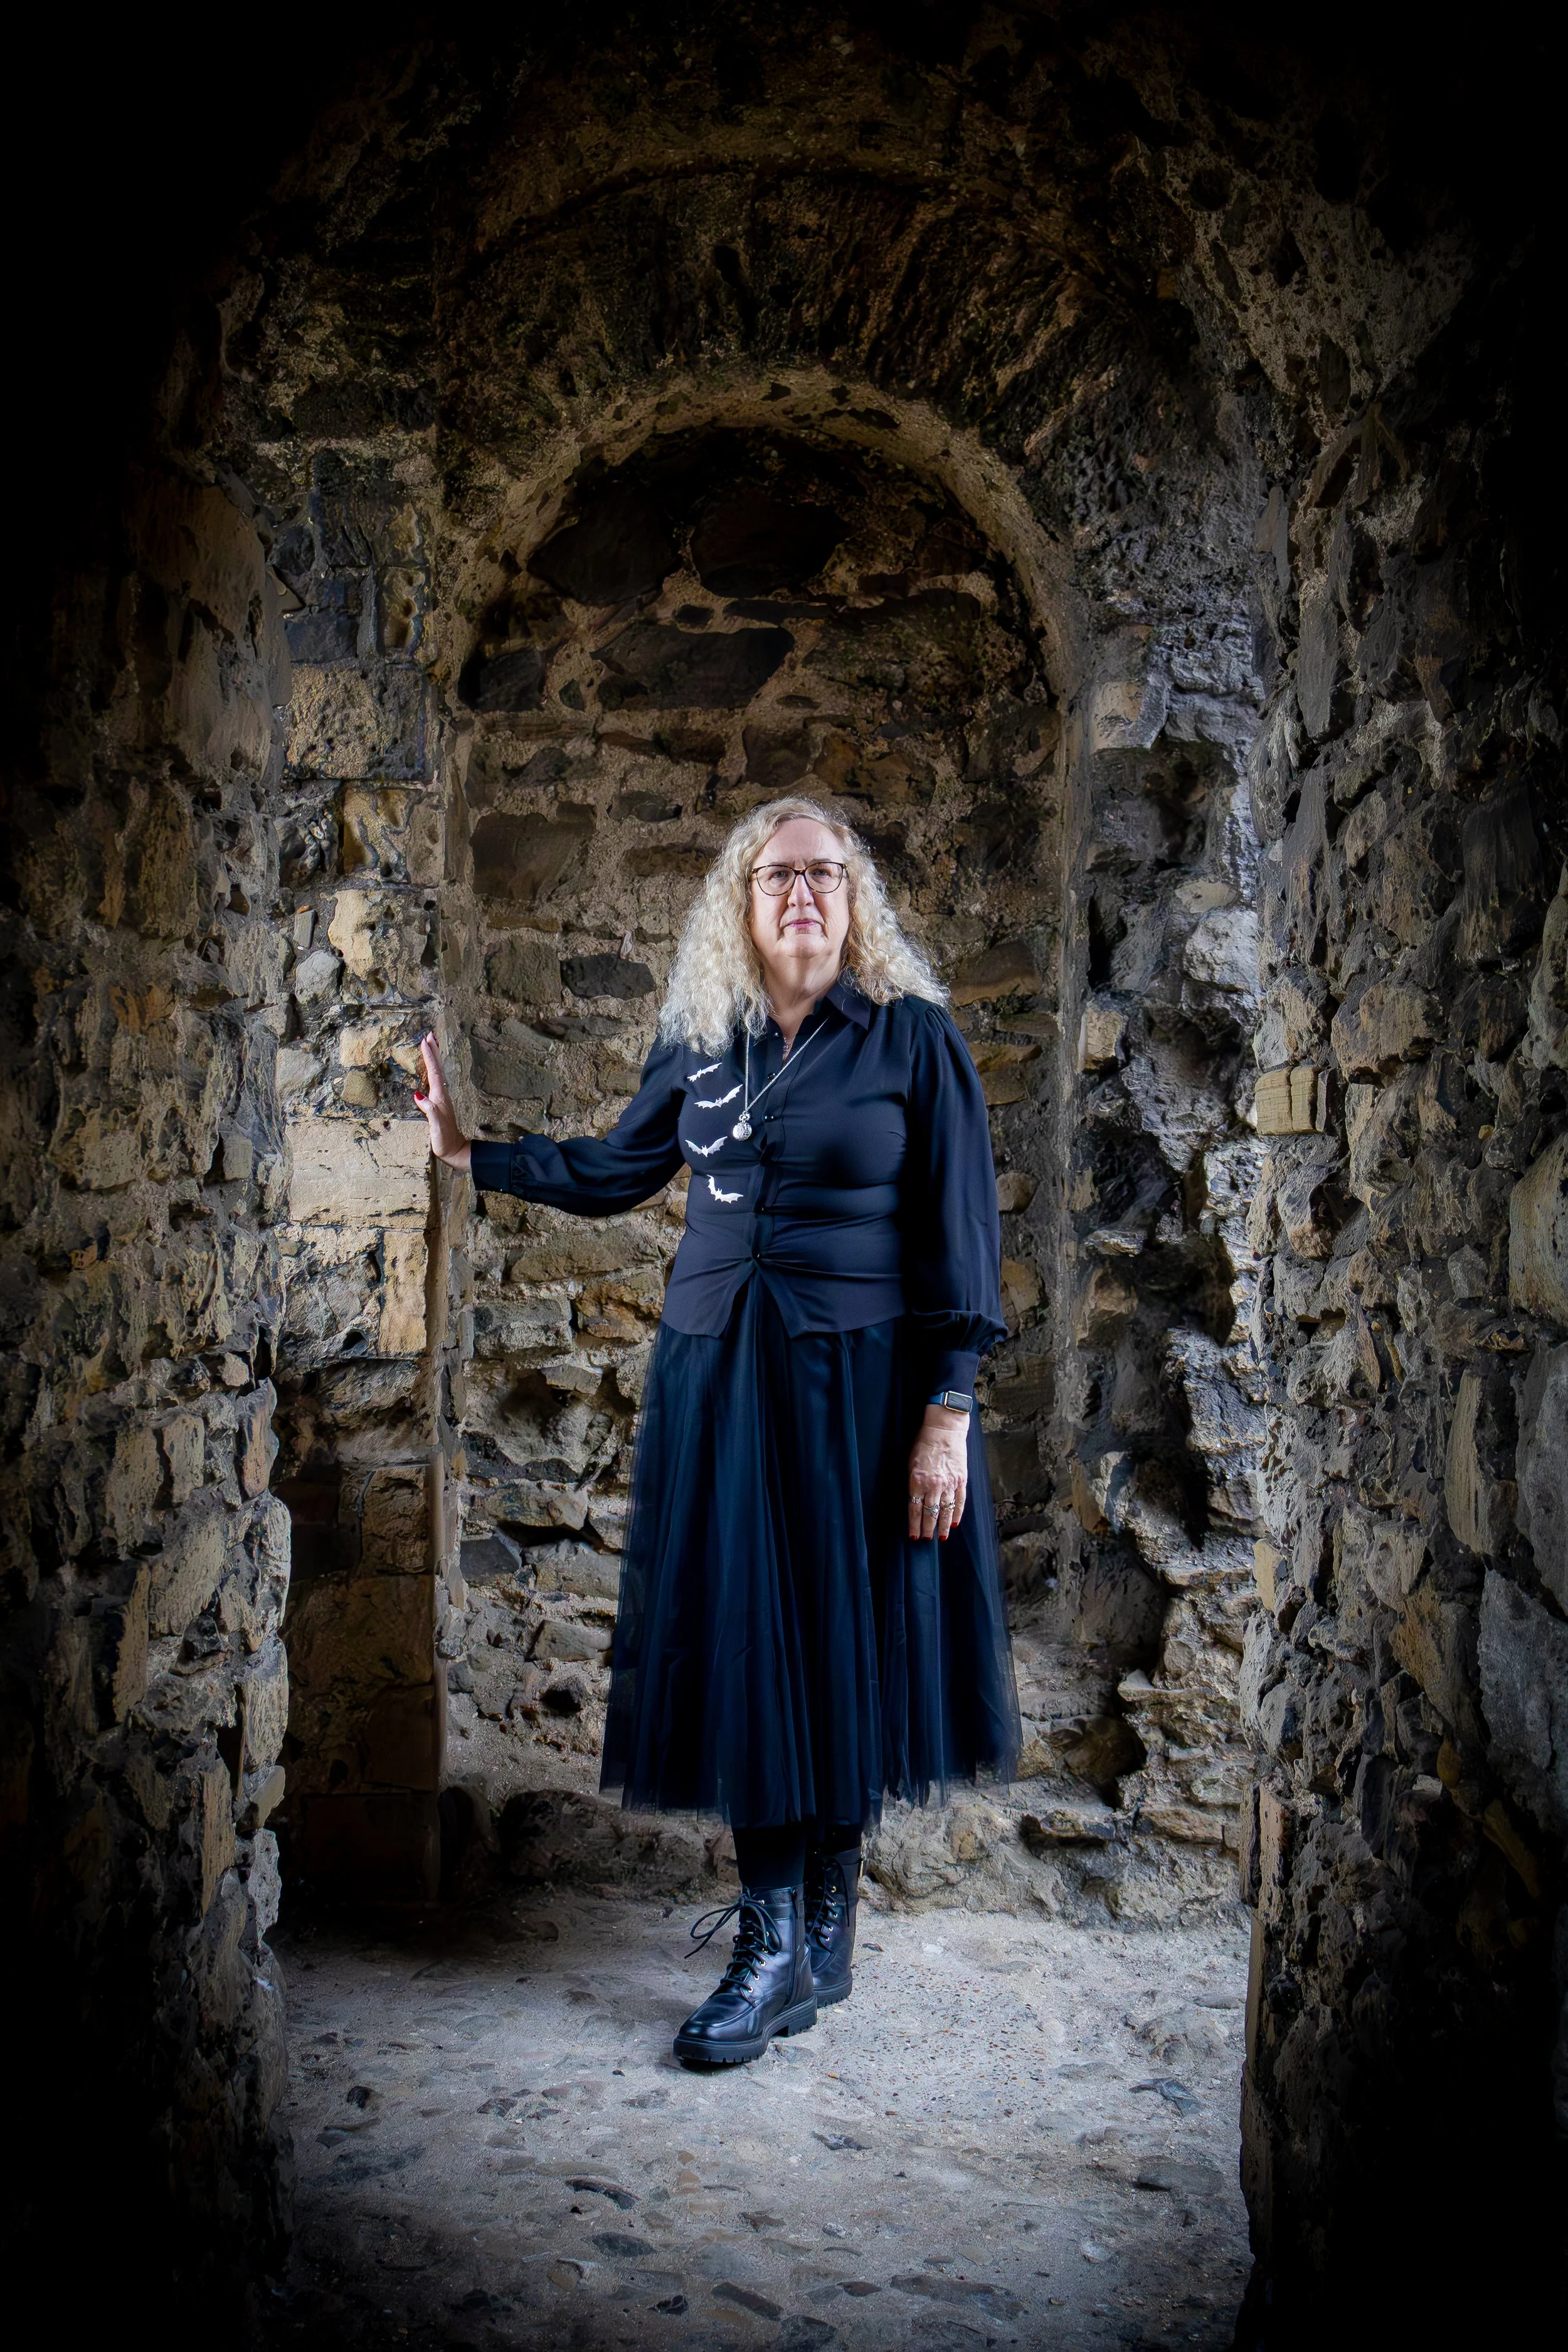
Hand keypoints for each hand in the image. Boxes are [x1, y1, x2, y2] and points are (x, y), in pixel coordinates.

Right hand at [413, 1032, 471, 1169]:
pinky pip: (434, 1081)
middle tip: (429, 1034)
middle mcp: (441, 1095)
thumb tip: (418, 1095)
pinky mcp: (438, 1104)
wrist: (454, 1150)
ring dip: (434, 1058)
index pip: (433, 1072)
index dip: (429, 1056)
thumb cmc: (444, 1139)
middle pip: (437, 1068)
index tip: (425, 1041)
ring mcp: (440, 1098)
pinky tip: (428, 1070)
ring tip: (430, 1045)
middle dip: (433, 1051)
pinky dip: (431, 1071)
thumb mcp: (436, 1126)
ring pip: (437, 1073)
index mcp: (439, 1097)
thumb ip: (429, 1111)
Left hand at [907, 1405, 968, 1542]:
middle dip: (927, 1529)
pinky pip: (959, 1501)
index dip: (914, 1525)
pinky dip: (956, 1514)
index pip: (915, 1509)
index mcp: (917, 1481)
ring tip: (941, 1538)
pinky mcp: (961, 1480)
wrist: (944, 1429)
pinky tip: (953, 1523)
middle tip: (926, 1540)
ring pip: (945, 1511)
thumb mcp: (910, 1463)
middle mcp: (933, 1485)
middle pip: (930, 1513)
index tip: (913, 1536)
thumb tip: (914, 1501)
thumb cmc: (924, 1443)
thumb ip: (913, 1483)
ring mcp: (949, 1483)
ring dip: (942, 1526)